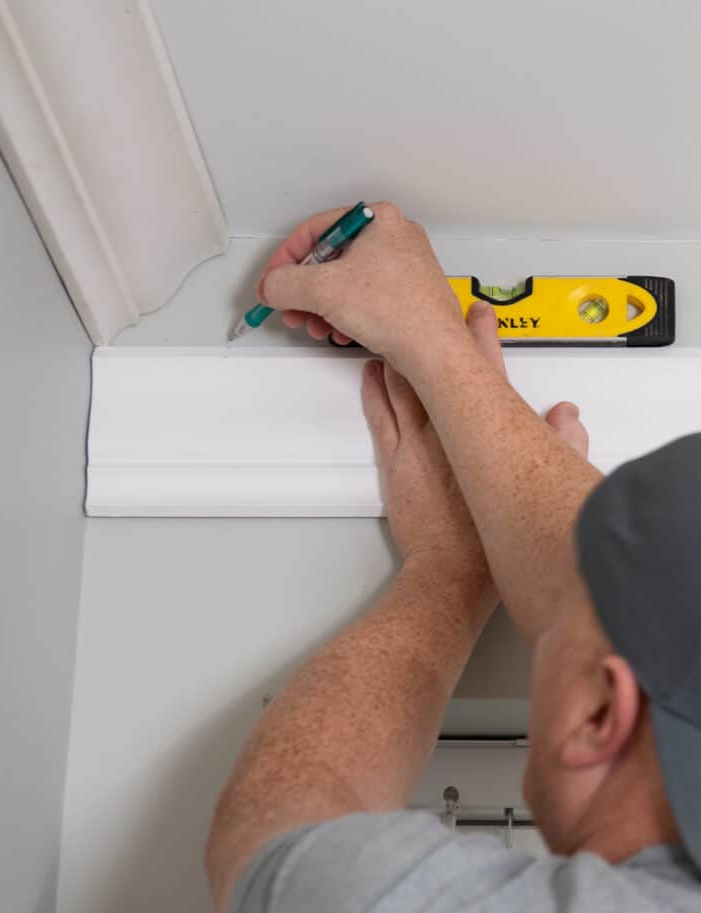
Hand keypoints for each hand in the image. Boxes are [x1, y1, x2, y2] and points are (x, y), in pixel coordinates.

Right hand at [259, 202, 465, 373]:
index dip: (287, 257)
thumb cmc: (397, 311)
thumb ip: (285, 283)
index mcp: (378, 220)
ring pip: (346, 283)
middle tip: (292, 308)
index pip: (317, 229)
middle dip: (306, 290)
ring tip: (316, 326)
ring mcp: (403, 268)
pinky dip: (345, 315)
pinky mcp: (406, 296)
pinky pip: (364, 300)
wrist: (434, 350)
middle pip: (330, 259)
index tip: (274, 280)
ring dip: (323, 307)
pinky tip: (340, 332)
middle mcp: (394, 239)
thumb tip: (271, 285)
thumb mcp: (323, 289)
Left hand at [363, 304, 588, 583]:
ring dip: (400, 357)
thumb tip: (567, 416)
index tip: (478, 315)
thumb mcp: (540, 489)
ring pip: (404, 385)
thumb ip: (561, 445)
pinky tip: (371, 373)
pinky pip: (380, 414)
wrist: (450, 575)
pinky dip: (374, 389)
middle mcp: (449, 431)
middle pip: (440, 370)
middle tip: (431, 312)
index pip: (487, 373)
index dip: (483, 339)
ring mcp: (418, 443)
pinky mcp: (395, 460)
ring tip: (395, 334)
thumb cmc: (488, 541)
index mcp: (486, 435)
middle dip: (436, 337)